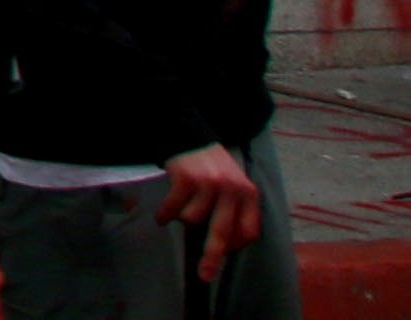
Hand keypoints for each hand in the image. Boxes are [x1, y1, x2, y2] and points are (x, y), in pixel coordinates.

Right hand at [160, 143, 261, 277]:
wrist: (189, 136)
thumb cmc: (212, 168)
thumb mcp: (233, 186)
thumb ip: (235, 211)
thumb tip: (225, 247)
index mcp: (248, 193)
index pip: (248, 231)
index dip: (235, 246)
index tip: (223, 255)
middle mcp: (232, 188)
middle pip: (222, 231)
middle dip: (212, 256)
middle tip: (205, 275)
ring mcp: (208, 183)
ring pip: (192, 219)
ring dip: (181, 219)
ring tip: (178, 209)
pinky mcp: (186, 178)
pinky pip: (173, 208)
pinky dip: (165, 215)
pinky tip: (162, 215)